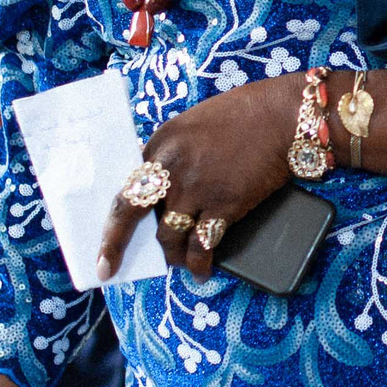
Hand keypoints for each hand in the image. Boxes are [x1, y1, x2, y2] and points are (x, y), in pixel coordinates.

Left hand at [100, 73, 300, 281]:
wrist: (282, 117)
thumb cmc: (244, 115)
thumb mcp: (192, 125)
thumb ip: (172, 153)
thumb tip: (162, 187)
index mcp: (160, 143)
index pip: (127, 186)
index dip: (114, 216)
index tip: (104, 236)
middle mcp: (171, 167)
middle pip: (131, 213)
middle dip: (115, 245)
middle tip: (109, 269)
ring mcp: (196, 188)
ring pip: (168, 236)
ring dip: (171, 256)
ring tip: (178, 264)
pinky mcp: (223, 205)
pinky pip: (202, 245)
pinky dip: (199, 263)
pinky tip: (202, 271)